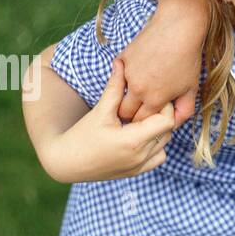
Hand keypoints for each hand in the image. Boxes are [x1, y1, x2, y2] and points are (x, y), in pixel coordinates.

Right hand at [43, 58, 175, 182]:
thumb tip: (121, 63)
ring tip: (141, 120)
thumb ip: (115, 88)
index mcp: (133, 140)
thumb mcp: (100, 110)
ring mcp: (139, 167)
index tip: (153, 97)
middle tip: (148, 105)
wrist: (66, 162)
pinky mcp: (136, 172)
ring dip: (159, 130)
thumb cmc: (81, 135)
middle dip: (161, 116)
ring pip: (165, 143)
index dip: (164, 107)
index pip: (167, 121)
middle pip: (168, 131)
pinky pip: (158, 157)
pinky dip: (155, 146)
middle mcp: (140, 156)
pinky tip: (140, 136)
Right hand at [116, 5, 202, 127]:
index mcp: (154, 99)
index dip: (144, 122)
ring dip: (129, 94)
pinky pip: (119, 74)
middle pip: (125, 112)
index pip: (140, 122)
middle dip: (132, 113)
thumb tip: (174, 125)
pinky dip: (126, 74)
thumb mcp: (191, 89)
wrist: (178, 27)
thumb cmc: (188, 59)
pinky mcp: (122, 58)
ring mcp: (127, 72)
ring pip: (120, 94)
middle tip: (142, 106)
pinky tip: (141, 67)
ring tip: (145, 84)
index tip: (148, 118)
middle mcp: (138, 89)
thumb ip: (183, 111)